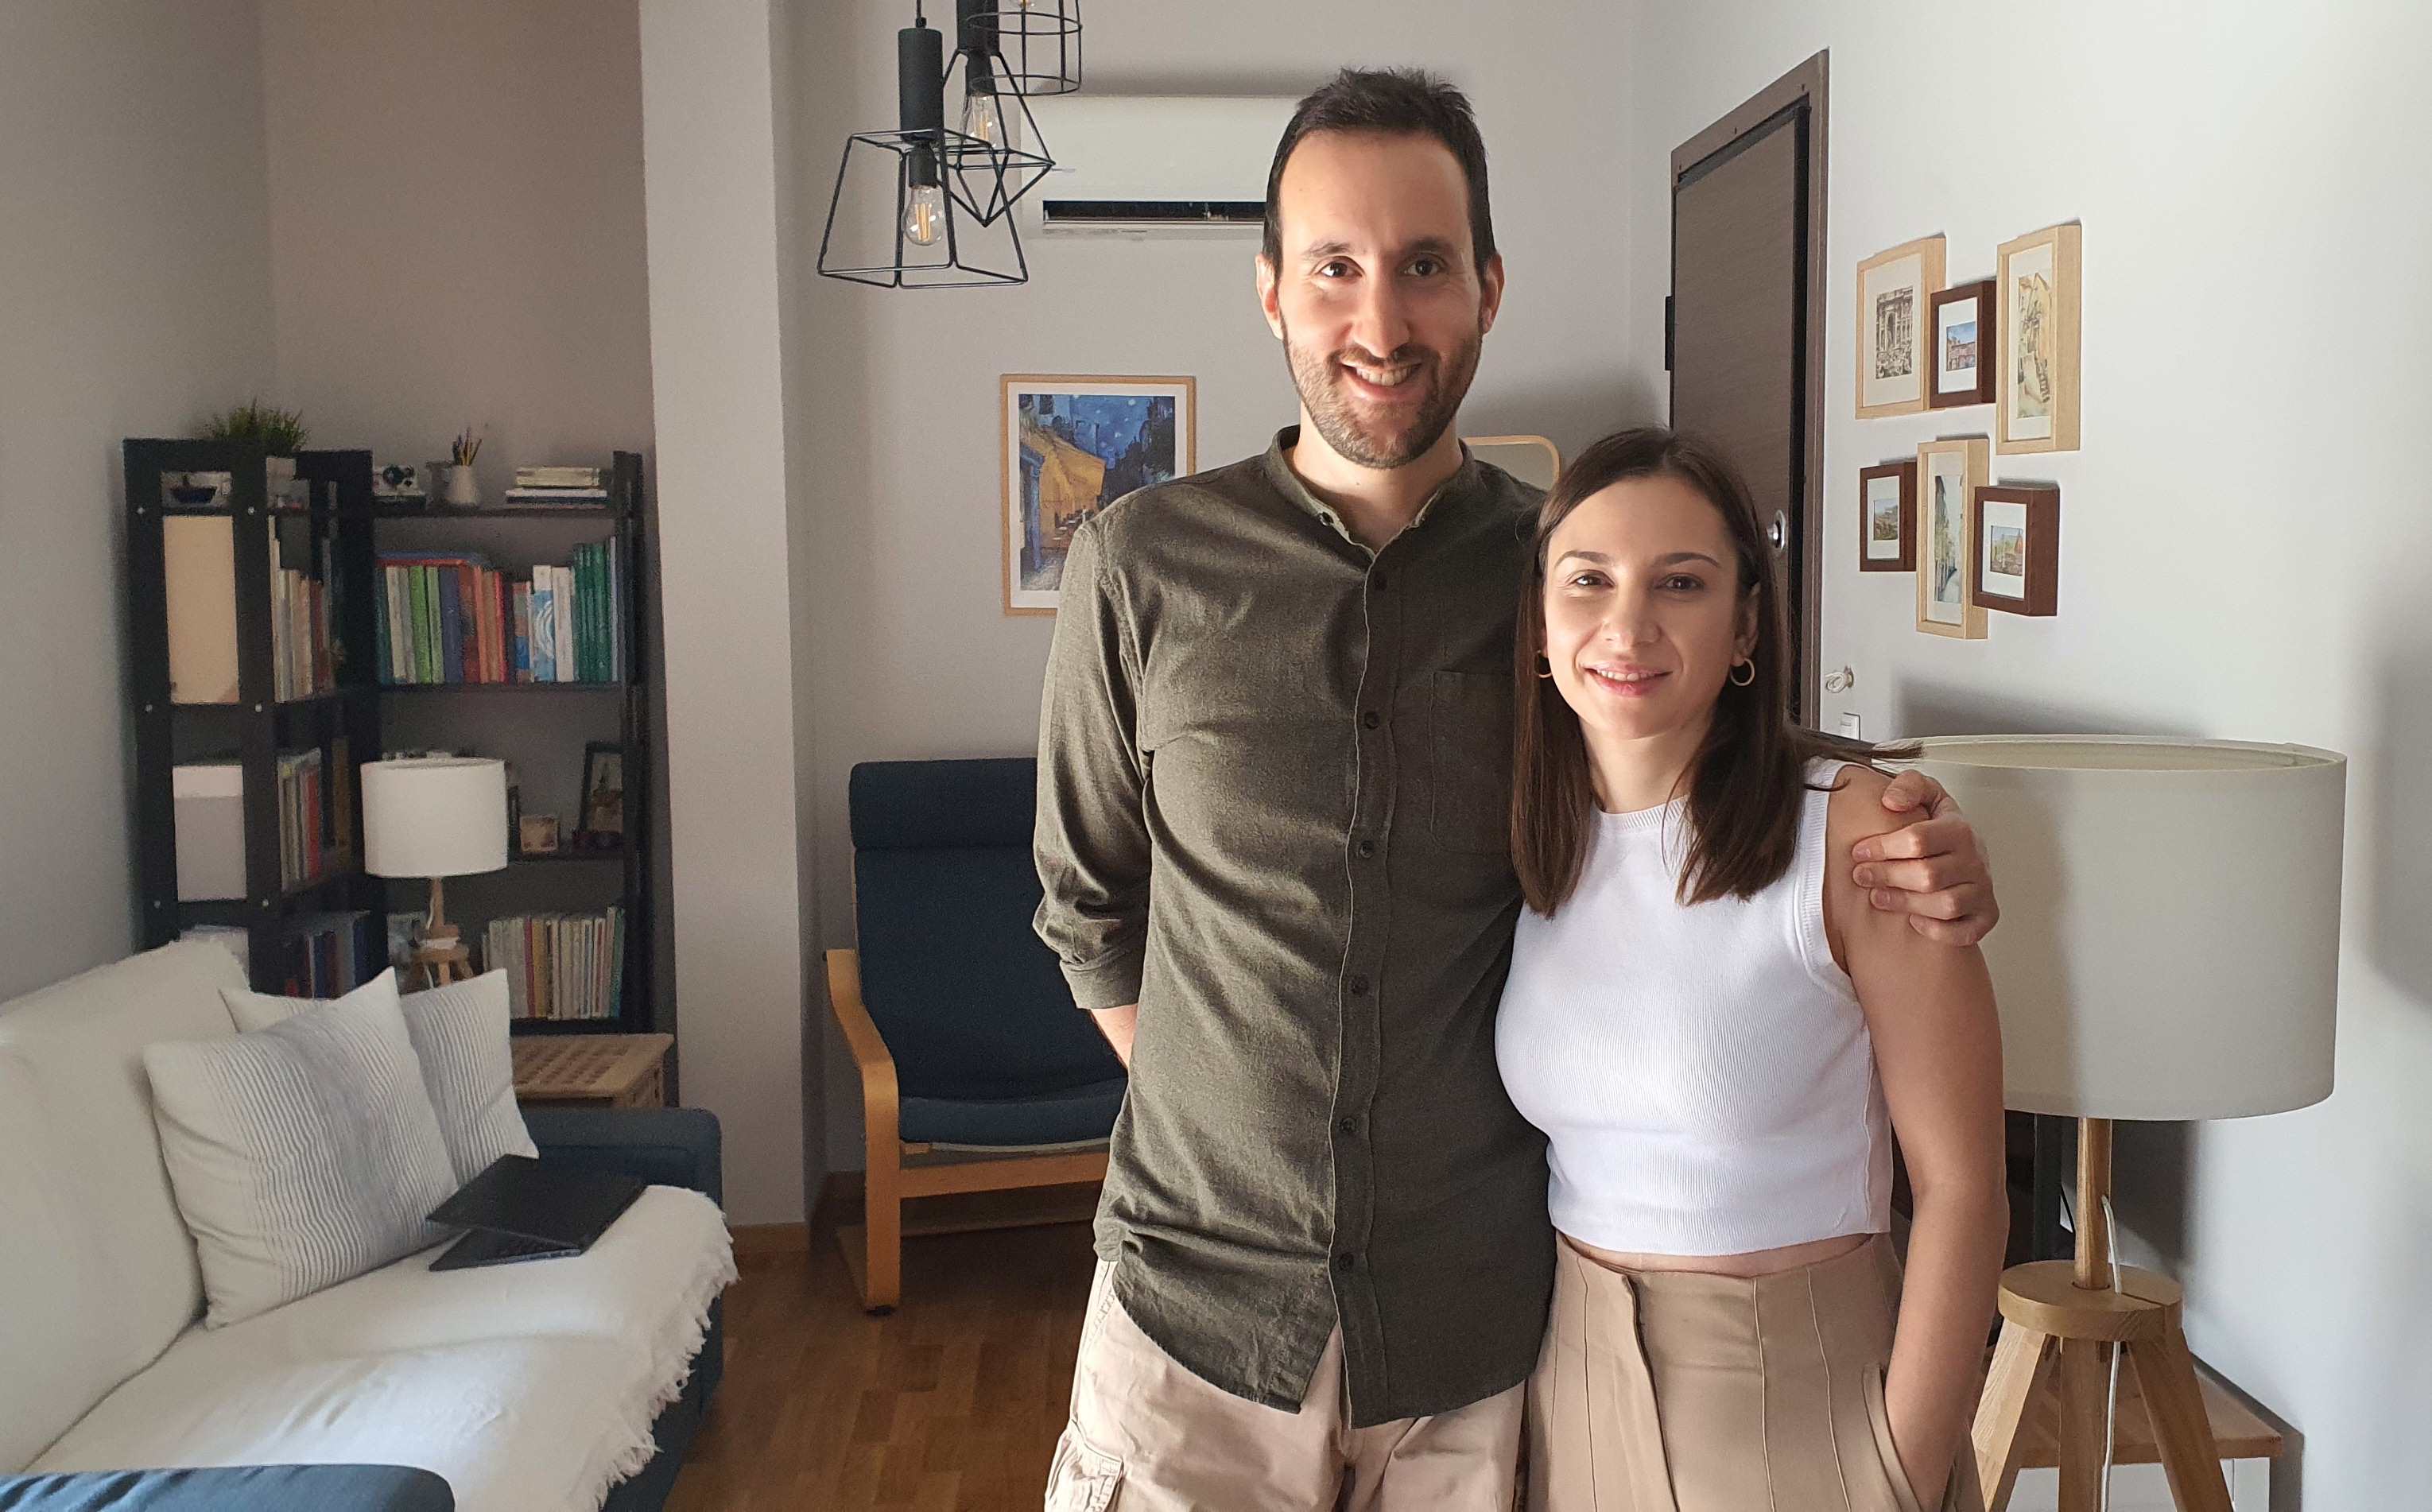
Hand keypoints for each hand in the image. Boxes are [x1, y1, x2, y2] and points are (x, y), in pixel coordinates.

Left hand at [1851, 770, 1997, 944]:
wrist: (1965, 852)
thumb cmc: (1940, 829)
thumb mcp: (1926, 795)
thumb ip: (1909, 786)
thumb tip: (1891, 801)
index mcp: (1959, 829)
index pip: (1918, 839)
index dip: (1883, 847)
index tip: (1859, 851)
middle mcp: (1975, 861)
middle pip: (1927, 875)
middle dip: (1886, 876)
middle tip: (1861, 876)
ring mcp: (1982, 890)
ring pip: (1944, 905)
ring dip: (1905, 903)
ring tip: (1878, 897)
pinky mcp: (1985, 916)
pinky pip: (1965, 932)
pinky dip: (1938, 930)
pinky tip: (1915, 920)